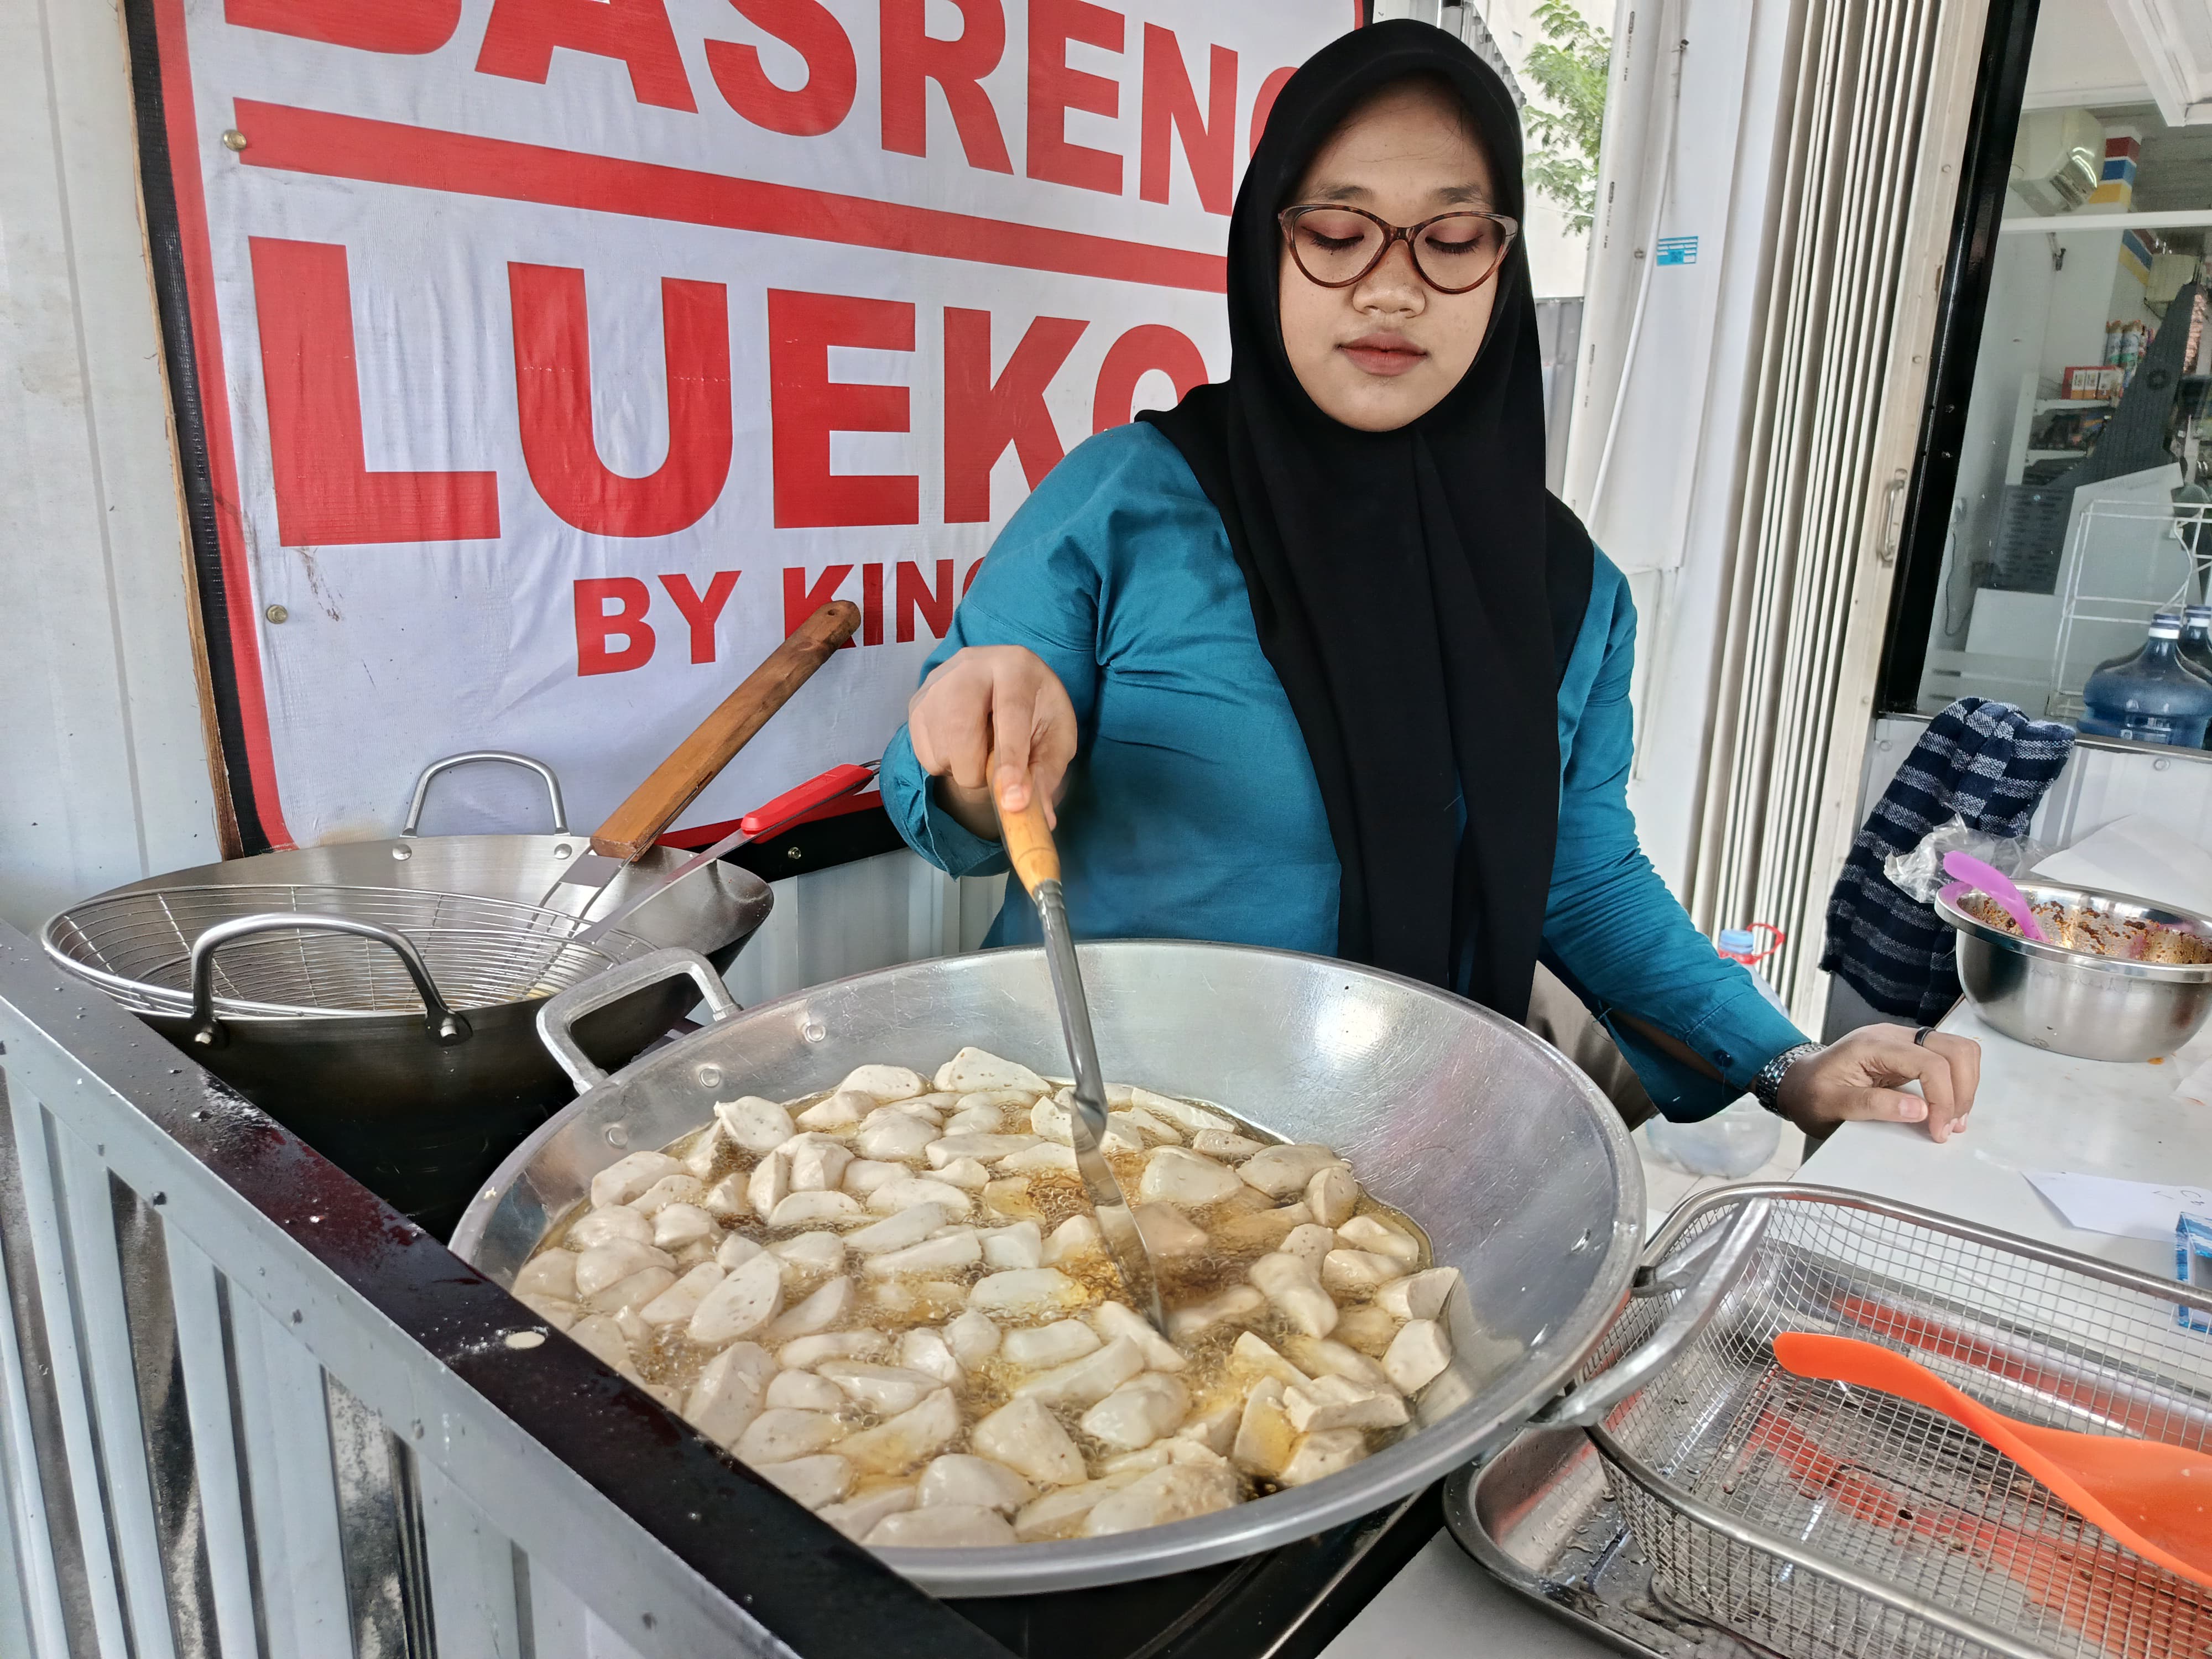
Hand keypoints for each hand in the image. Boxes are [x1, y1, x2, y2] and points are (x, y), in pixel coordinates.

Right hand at [907, 646, 1076, 837]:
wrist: (1001, 681)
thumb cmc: (1035, 711)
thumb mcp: (1055, 737)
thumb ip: (1047, 773)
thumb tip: (1040, 819)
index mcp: (1016, 667)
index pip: (1011, 714)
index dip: (1011, 762)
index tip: (1013, 803)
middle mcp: (971, 666)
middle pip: (962, 730)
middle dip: (979, 772)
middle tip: (994, 776)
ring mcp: (937, 683)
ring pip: (940, 750)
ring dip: (963, 769)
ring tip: (981, 749)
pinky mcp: (916, 703)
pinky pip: (925, 756)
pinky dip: (947, 765)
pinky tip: (962, 745)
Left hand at [1774, 1024, 1980, 1142]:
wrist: (1798, 1083)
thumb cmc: (1811, 1094)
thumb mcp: (1832, 1104)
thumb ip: (1873, 1105)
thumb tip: (1920, 1110)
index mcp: (1874, 1045)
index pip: (1930, 1062)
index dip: (1943, 1098)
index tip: (1938, 1130)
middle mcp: (1894, 1036)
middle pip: (1955, 1049)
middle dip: (1962, 1090)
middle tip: (1950, 1126)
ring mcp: (1904, 1042)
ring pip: (1958, 1051)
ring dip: (1964, 1086)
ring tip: (1951, 1121)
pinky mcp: (1910, 1054)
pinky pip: (1947, 1061)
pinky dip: (1956, 1085)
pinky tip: (1946, 1110)